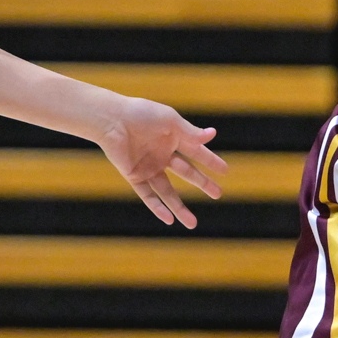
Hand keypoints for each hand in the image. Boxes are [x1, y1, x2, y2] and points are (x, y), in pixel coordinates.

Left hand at [98, 97, 228, 228]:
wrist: (112, 119)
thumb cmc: (141, 113)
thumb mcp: (170, 120)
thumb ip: (190, 132)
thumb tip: (212, 135)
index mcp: (172, 138)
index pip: (196, 153)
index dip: (210, 161)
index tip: (225, 171)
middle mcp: (162, 155)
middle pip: (187, 173)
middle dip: (203, 183)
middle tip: (218, 194)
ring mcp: (148, 167)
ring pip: (167, 191)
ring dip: (179, 207)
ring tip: (192, 224)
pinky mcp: (134, 175)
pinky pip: (147, 195)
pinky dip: (157, 207)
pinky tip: (169, 219)